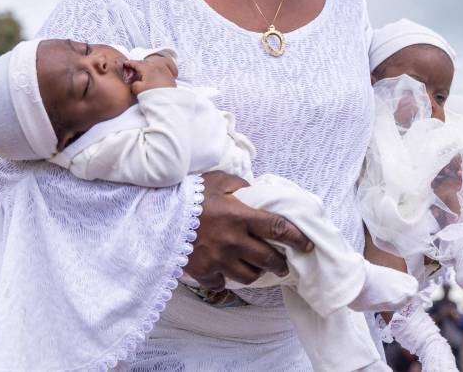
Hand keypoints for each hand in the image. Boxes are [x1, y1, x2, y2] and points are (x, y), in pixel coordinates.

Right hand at [127, 56, 177, 94]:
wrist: (169, 100)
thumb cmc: (153, 94)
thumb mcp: (138, 89)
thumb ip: (133, 83)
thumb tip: (135, 82)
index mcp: (148, 68)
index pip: (137, 63)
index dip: (130, 63)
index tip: (125, 63)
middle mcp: (157, 66)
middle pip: (145, 63)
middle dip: (138, 64)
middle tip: (132, 67)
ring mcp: (165, 70)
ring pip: (153, 65)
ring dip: (147, 67)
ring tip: (142, 71)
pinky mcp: (170, 75)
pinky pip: (160, 69)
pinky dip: (154, 70)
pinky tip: (153, 75)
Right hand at [183, 171, 313, 289]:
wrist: (155, 213)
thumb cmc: (189, 194)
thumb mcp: (218, 180)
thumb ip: (240, 186)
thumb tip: (255, 193)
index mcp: (240, 216)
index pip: (278, 228)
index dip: (297, 238)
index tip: (306, 245)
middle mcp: (232, 241)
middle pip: (268, 259)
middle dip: (280, 264)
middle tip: (283, 264)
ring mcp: (217, 259)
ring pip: (248, 276)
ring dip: (256, 272)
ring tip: (256, 267)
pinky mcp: (202, 272)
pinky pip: (222, 283)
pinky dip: (225, 278)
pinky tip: (225, 271)